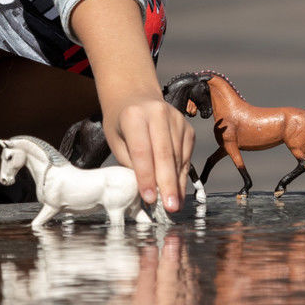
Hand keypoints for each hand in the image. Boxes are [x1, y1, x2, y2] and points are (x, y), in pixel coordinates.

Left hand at [101, 89, 194, 213]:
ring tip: (174, 205)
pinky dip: (182, 176)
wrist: (136, 97)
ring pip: (178, 157)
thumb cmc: (121, 124)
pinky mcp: (188, 127)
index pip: (142, 151)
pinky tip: (178, 191)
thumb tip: (147, 192)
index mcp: (134, 115)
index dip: (146, 176)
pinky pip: (186, 156)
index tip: (149, 198)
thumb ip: (130, 163)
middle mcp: (158, 113)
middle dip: (167, 184)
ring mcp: (177, 119)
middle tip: (169, 208)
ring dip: (176, 184)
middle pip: (165, 154)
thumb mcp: (116, 141)